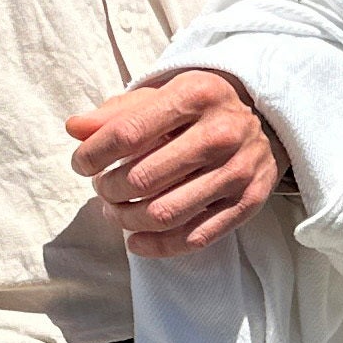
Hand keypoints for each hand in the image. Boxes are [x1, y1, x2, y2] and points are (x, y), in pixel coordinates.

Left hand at [67, 67, 283, 255]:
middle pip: (142, 179)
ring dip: (126, 220)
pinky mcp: (248, 202)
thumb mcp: (164, 95)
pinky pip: (194, 238)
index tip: (81, 163)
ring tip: (115, 212)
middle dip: (107, 190)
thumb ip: (118, 112)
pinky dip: (156, 246)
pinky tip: (135, 240)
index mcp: (196, 95)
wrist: (268, 121)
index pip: (127, 133)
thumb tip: (75, 128)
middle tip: (101, 188)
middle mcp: (221, 133)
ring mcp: (238, 170)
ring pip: (164, 214)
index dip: (92, 154)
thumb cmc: (202, 109)